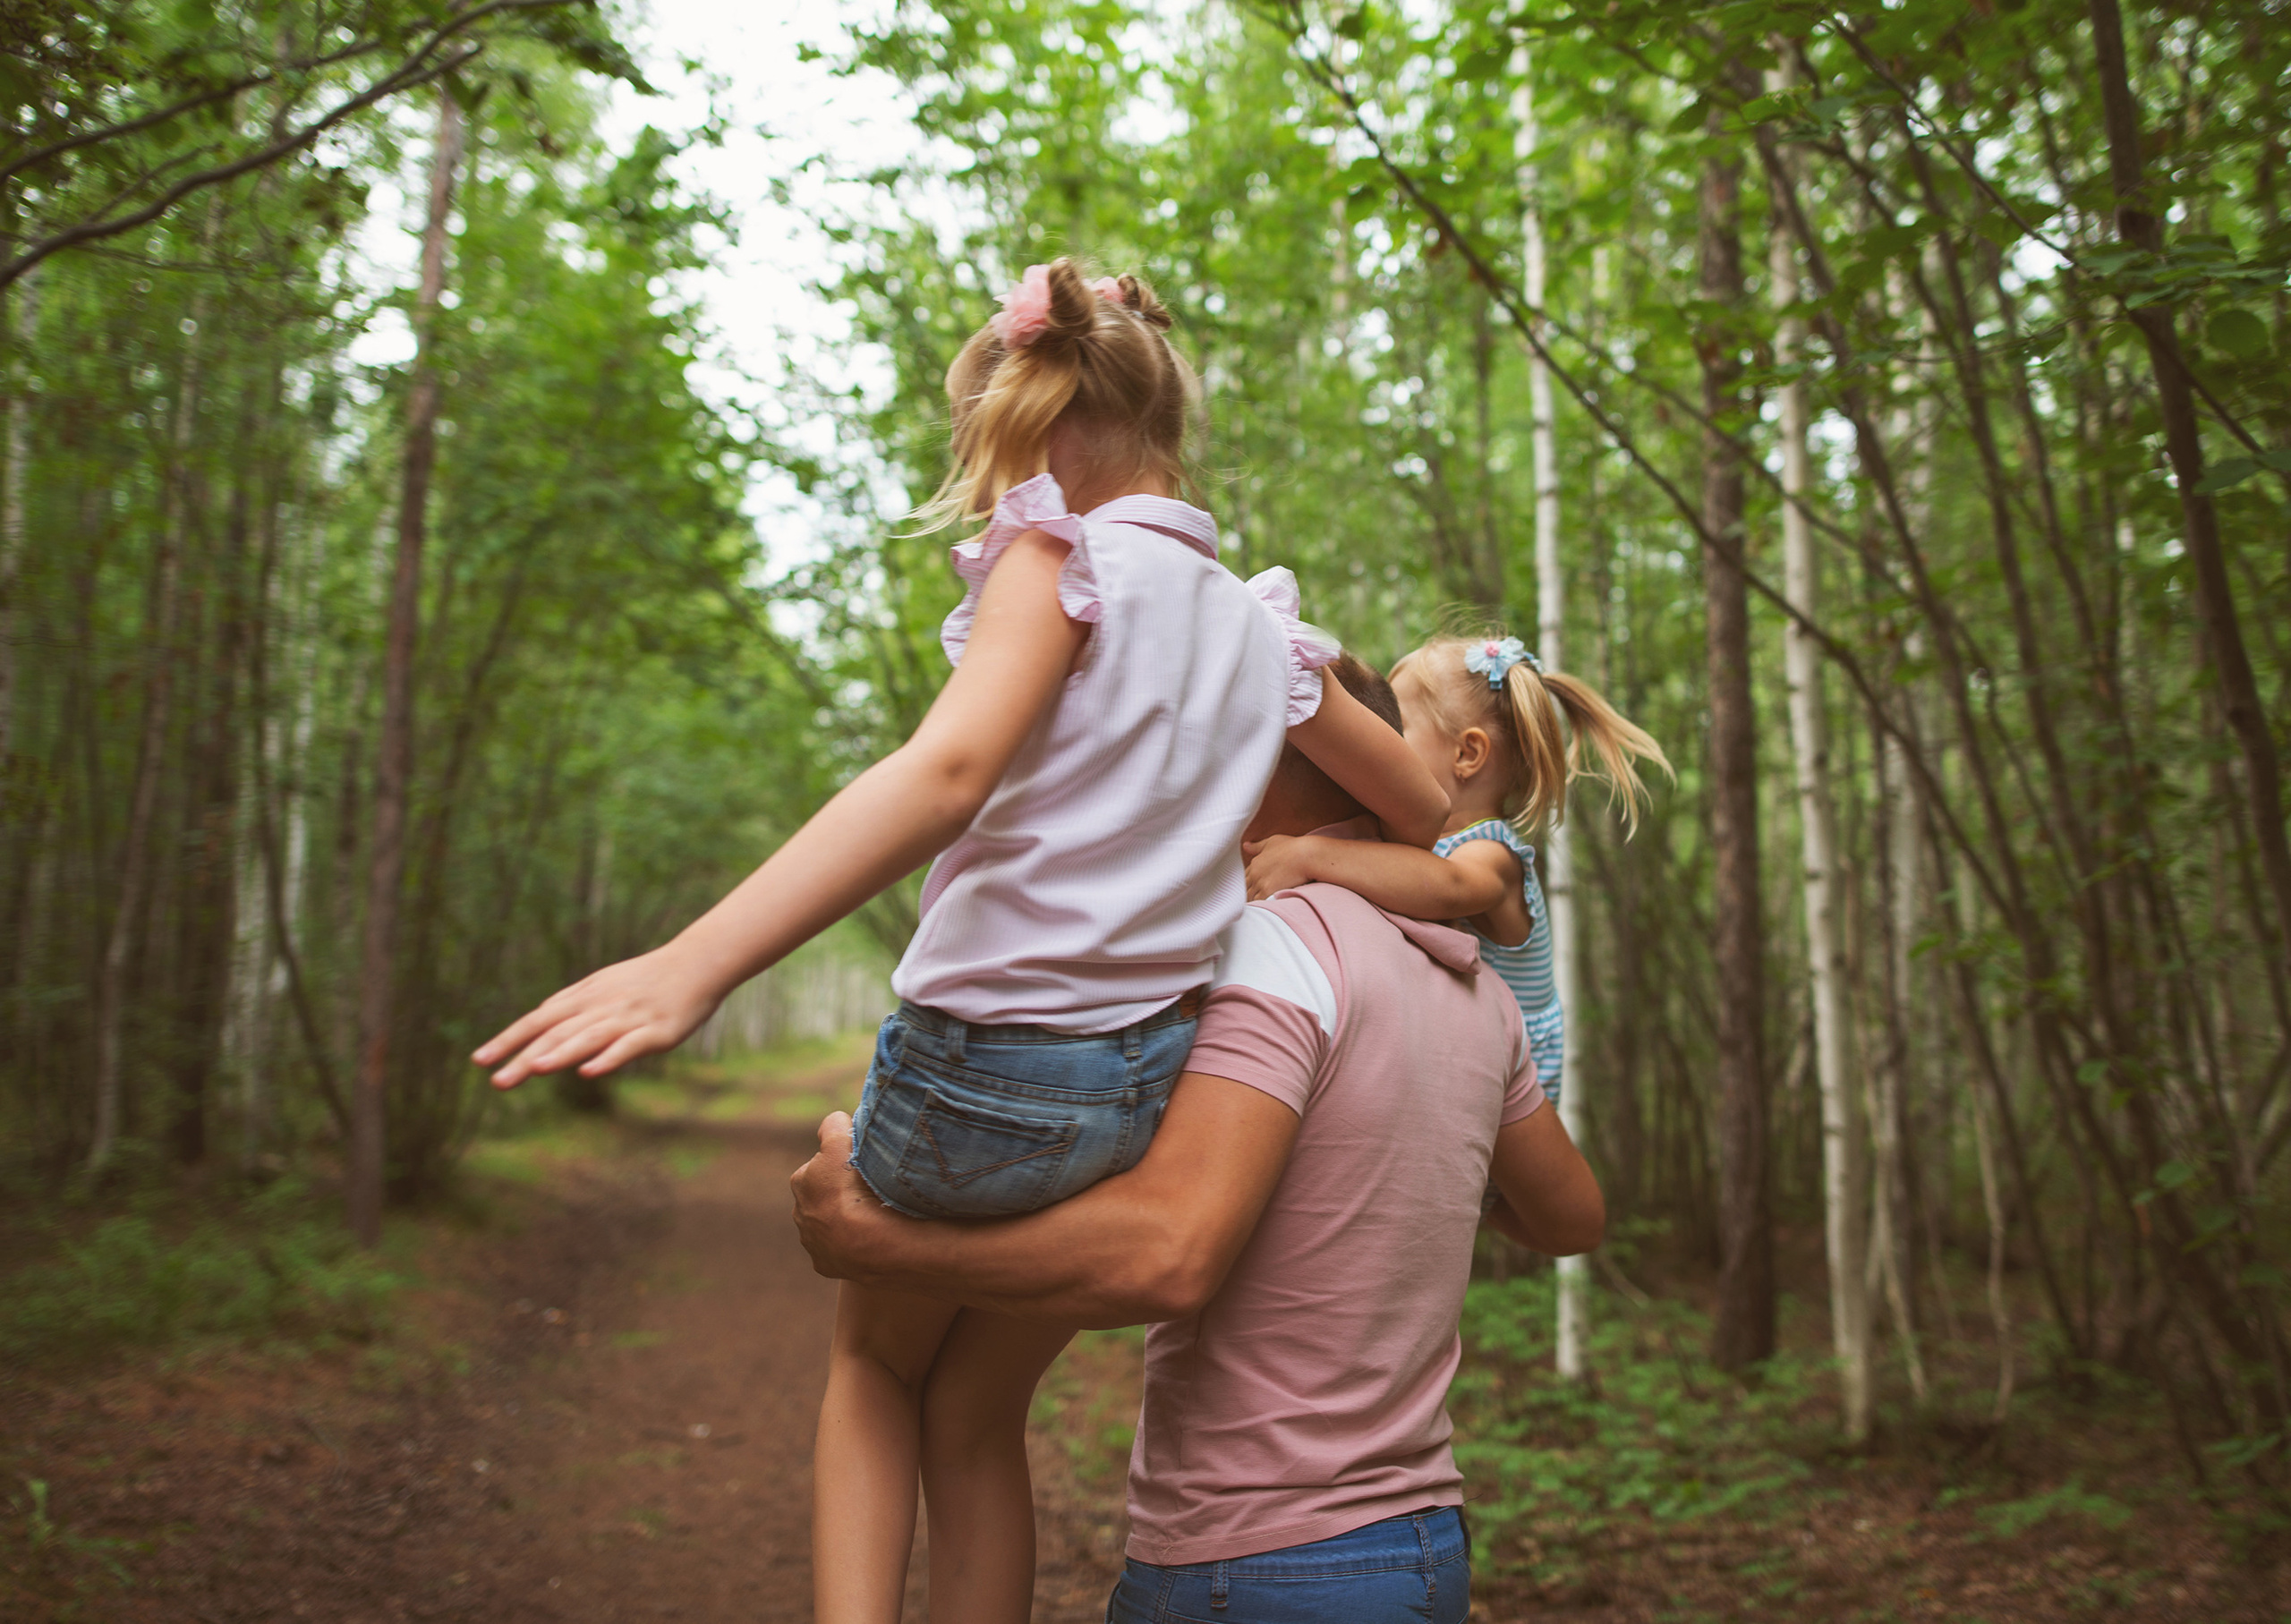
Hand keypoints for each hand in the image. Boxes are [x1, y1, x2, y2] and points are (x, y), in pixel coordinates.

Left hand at [471, 942, 720, 1088]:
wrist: (697, 963)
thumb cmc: (647, 979)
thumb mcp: (603, 986)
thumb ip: (571, 1008)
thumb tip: (537, 1031)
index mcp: (585, 997)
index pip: (539, 1019)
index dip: (509, 1039)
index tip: (479, 1060)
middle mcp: (601, 1006)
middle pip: (558, 1032)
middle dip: (525, 1056)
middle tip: (497, 1081)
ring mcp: (629, 1019)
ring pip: (588, 1037)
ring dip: (560, 1053)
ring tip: (535, 1069)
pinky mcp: (657, 1032)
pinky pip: (628, 1046)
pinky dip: (608, 1058)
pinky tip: (589, 1072)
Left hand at [790, 1112, 896, 1279]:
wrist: (868, 1242)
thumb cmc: (854, 1188)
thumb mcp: (842, 1142)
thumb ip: (834, 1125)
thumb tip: (834, 1120)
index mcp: (801, 1181)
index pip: (823, 1165)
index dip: (843, 1164)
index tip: (862, 1167)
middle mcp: (800, 1213)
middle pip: (824, 1196)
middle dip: (841, 1194)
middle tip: (868, 1192)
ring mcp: (812, 1242)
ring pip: (830, 1225)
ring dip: (846, 1221)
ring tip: (872, 1217)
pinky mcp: (823, 1264)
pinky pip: (839, 1251)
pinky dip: (851, 1245)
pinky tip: (869, 1239)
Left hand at [1243, 833, 1323, 900]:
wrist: (1306, 855)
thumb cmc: (1292, 847)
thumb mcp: (1272, 842)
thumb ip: (1257, 847)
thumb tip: (1245, 846)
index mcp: (1255, 863)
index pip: (1245, 876)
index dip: (1251, 882)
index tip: (1257, 886)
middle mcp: (1255, 873)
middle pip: (1245, 888)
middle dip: (1250, 892)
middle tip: (1258, 897)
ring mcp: (1260, 883)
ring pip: (1250, 897)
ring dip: (1254, 900)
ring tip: (1261, 905)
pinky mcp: (1268, 891)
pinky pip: (1259, 902)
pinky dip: (1260, 905)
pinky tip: (1264, 907)